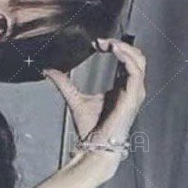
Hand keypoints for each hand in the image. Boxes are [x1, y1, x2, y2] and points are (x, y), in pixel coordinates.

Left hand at [44, 39, 146, 162]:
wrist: (95, 145)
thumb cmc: (90, 127)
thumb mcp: (74, 98)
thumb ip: (63, 83)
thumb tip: (48, 71)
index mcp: (122, 87)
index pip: (125, 60)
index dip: (114, 47)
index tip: (96, 43)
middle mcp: (132, 88)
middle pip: (136, 57)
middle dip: (120, 44)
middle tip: (100, 41)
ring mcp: (135, 93)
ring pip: (139, 61)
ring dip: (123, 48)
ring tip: (107, 43)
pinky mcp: (133, 97)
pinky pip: (135, 72)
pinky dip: (126, 58)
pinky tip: (114, 50)